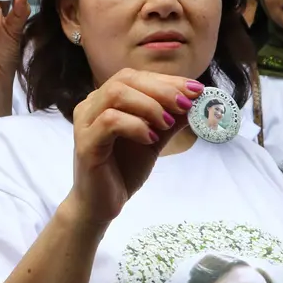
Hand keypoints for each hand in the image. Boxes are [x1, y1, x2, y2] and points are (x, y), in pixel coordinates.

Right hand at [67, 70, 201, 224]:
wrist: (101, 205)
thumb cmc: (123, 169)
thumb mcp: (154, 139)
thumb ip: (170, 119)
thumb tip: (197, 101)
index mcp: (104, 100)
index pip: (136, 77)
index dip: (167, 80)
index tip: (196, 90)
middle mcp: (91, 105)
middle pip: (125, 79)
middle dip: (161, 90)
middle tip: (185, 105)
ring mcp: (85, 123)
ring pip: (116, 94)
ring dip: (149, 106)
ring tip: (167, 124)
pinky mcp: (85, 143)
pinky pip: (110, 121)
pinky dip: (136, 126)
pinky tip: (150, 139)